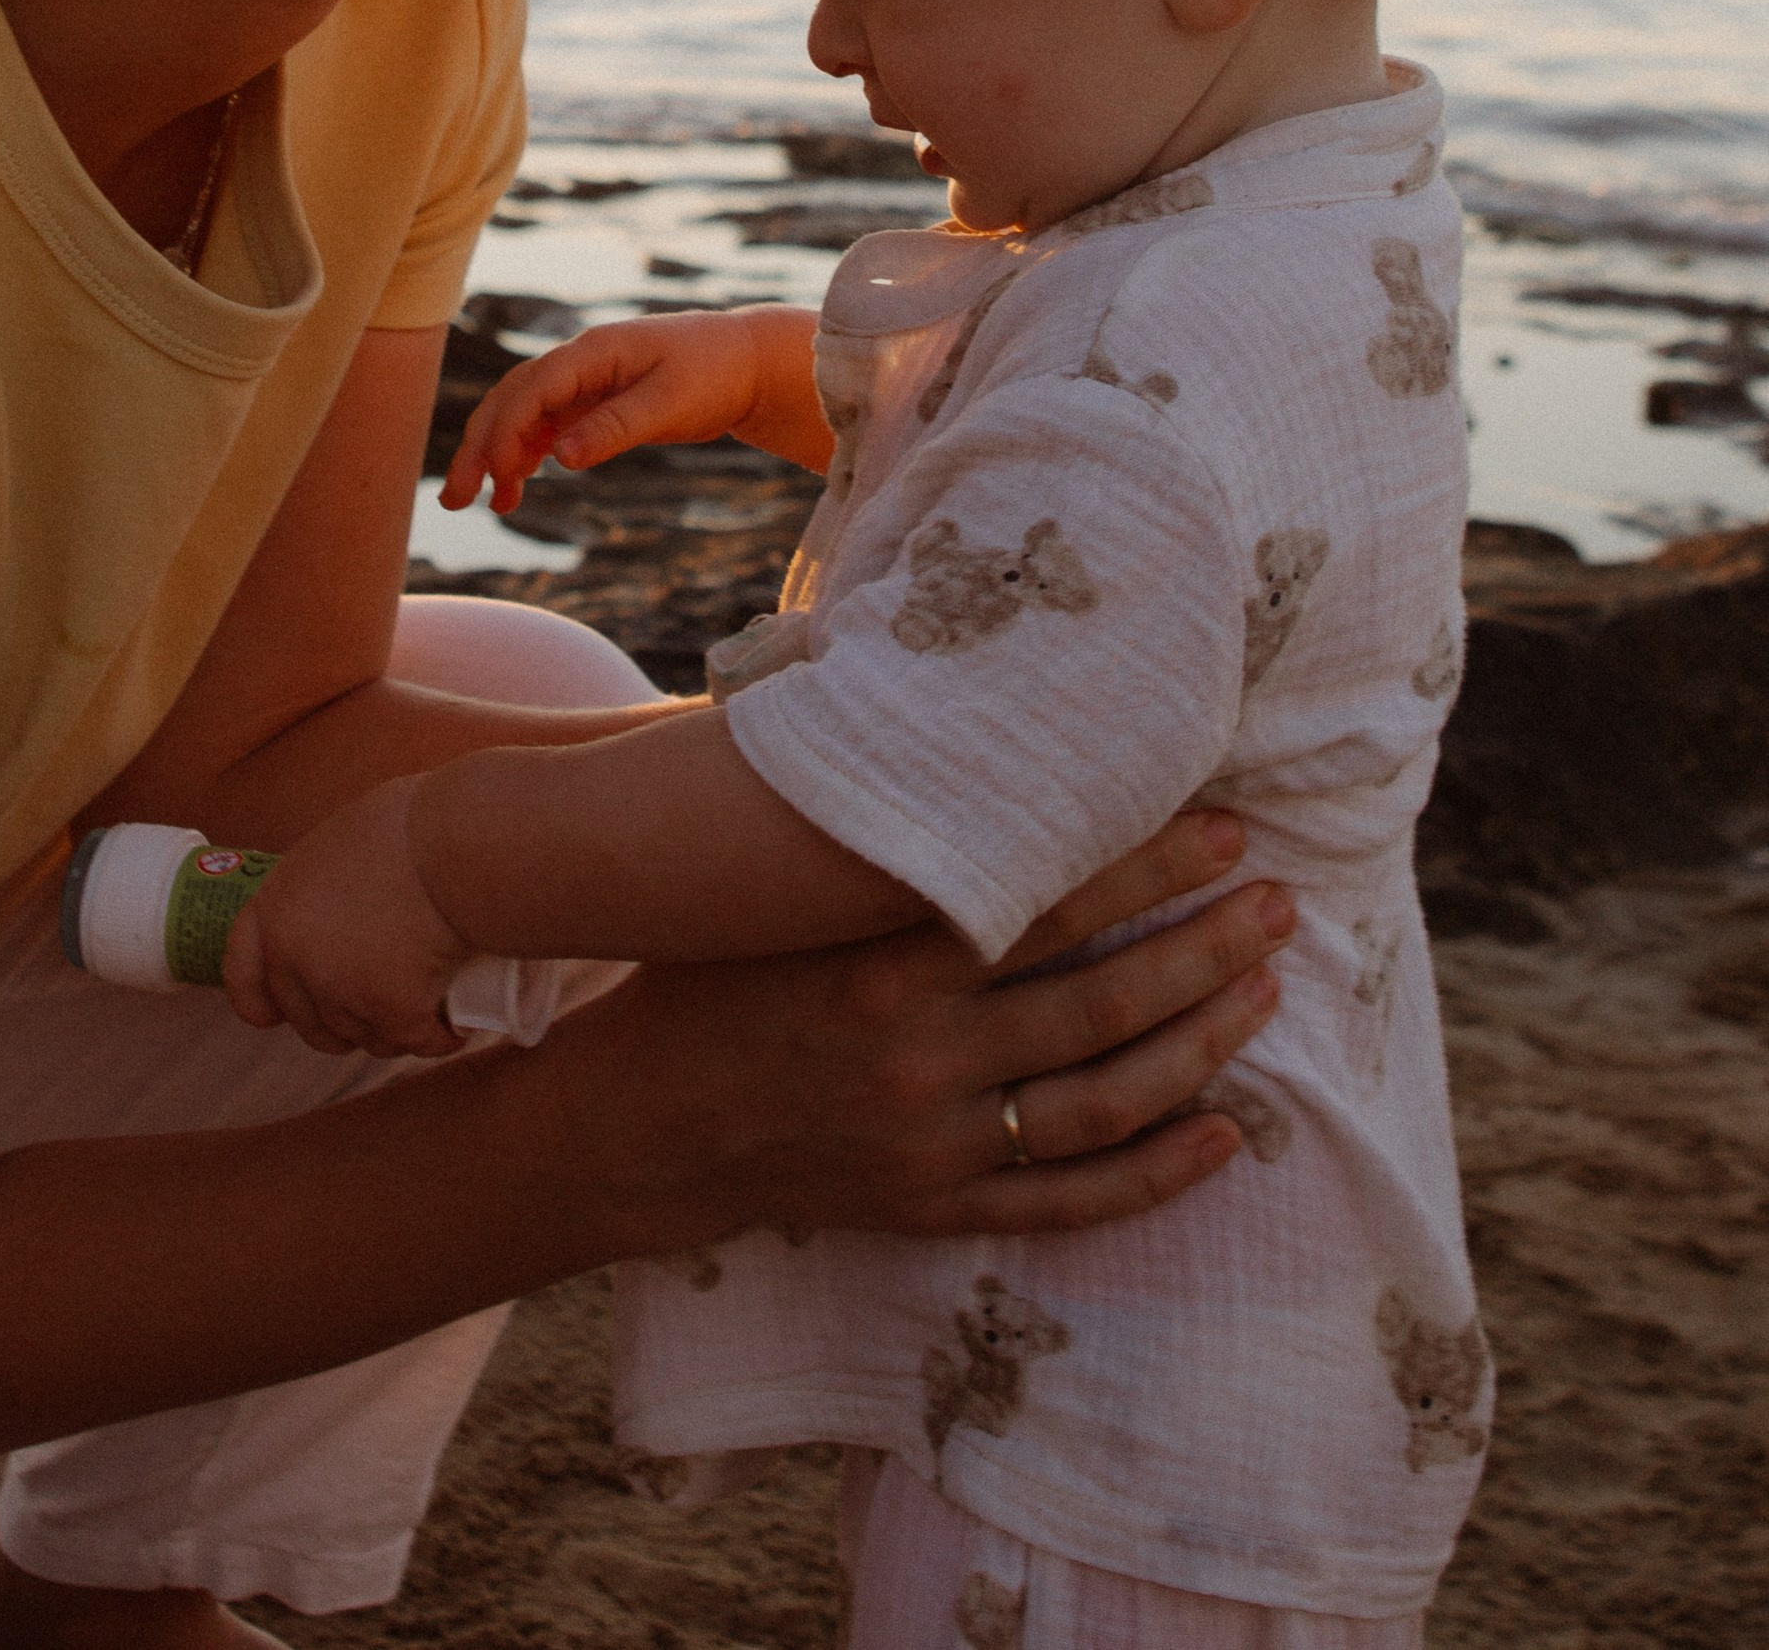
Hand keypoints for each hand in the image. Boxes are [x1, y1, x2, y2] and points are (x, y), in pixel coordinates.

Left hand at [222, 776, 474, 1060]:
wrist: (455, 843)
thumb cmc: (409, 825)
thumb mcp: (340, 846)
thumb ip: (322, 891)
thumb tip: (339, 914)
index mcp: (276, 909)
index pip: (243, 975)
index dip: (261, 1002)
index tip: (277, 1016)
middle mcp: (298, 960)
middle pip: (313, 1023)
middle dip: (346, 1025)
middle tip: (382, 1006)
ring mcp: (344, 993)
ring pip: (369, 1038)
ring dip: (394, 1032)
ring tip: (427, 1005)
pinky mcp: (393, 1014)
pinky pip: (417, 1042)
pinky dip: (439, 1037)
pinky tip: (455, 1027)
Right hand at [445, 305, 822, 513]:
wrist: (747, 361)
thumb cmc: (714, 373)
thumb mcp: (670, 404)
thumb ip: (615, 427)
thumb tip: (560, 457)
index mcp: (593, 351)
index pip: (531, 389)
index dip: (507, 432)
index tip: (500, 478)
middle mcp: (579, 362)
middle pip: (511, 400)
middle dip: (480, 446)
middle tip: (455, 500)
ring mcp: (583, 381)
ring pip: (521, 414)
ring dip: (495, 453)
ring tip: (479, 502)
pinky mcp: (594, 401)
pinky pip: (545, 425)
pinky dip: (525, 453)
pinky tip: (516, 485)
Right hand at [581, 811, 1294, 1248]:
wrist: (637, 1124)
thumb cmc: (708, 970)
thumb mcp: (774, 888)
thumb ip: (866, 823)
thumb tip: (951, 708)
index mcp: (873, 960)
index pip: (1043, 903)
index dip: (1145, 864)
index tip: (1224, 823)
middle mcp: (912, 1056)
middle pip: (1098, 1003)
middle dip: (1203, 948)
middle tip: (1280, 901)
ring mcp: (928, 1143)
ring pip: (1102, 1100)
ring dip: (1201, 1044)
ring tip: (1267, 990)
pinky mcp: (933, 1208)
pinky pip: (1069, 1201)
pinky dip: (1158, 1174)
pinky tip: (1228, 1134)